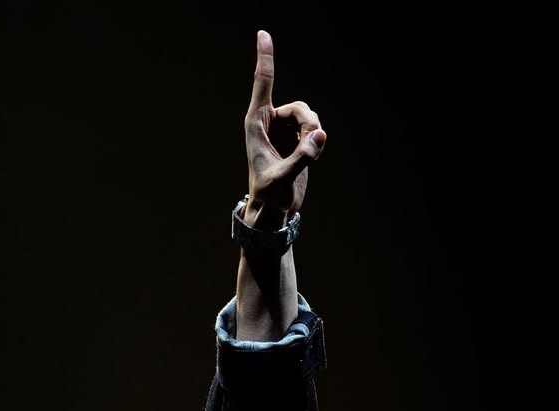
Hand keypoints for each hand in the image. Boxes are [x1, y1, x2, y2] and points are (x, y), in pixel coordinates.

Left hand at [244, 30, 325, 227]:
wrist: (273, 211)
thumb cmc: (269, 197)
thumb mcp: (282, 179)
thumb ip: (302, 157)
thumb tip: (319, 136)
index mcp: (256, 124)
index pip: (263, 84)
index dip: (265, 58)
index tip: (263, 33)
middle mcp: (269, 122)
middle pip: (299, 107)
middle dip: (309, 123)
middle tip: (312, 143)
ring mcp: (283, 130)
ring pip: (309, 117)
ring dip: (314, 133)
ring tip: (309, 154)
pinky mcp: (295, 139)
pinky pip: (314, 129)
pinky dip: (317, 141)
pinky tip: (311, 157)